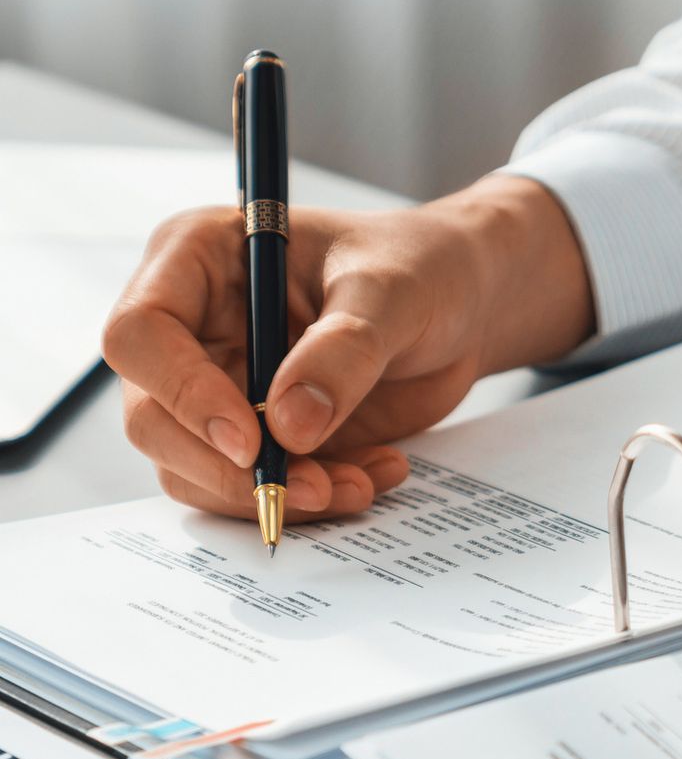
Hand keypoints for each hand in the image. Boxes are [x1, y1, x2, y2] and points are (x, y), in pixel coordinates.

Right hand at [104, 175, 591, 521]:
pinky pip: (254, 487)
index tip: (252, 441)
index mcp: (198, 259)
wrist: (463, 302)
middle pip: (154, 419)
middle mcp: (191, 328)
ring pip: (198, 468)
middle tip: (314, 489)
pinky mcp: (259, 435)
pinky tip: (374, 474)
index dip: (183, 394)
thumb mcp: (393, 292)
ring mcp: (218, 387)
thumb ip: (344, 351)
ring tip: (360, 484)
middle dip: (231, 470)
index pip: (141, 334)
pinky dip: (311, 499)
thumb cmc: (422, 267)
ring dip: (274, 495)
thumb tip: (289, 428)